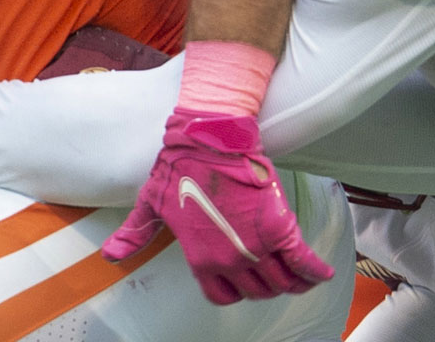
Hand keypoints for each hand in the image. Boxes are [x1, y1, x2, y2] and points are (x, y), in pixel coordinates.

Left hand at [101, 108, 333, 303]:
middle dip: (266, 287)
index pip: (224, 296)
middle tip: (273, 273)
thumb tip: (113, 255)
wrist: (210, 138)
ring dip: (292, 282)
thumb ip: (135, 234)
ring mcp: (256, 245)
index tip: (243, 281)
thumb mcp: (150, 204)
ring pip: (282, 282)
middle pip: (258, 292)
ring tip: (300, 274)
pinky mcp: (279, 226)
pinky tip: (321, 272)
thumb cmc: (179, 166)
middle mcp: (230, 260)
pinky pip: (303, 261)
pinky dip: (315, 271)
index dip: (236, 291)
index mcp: (200, 260)